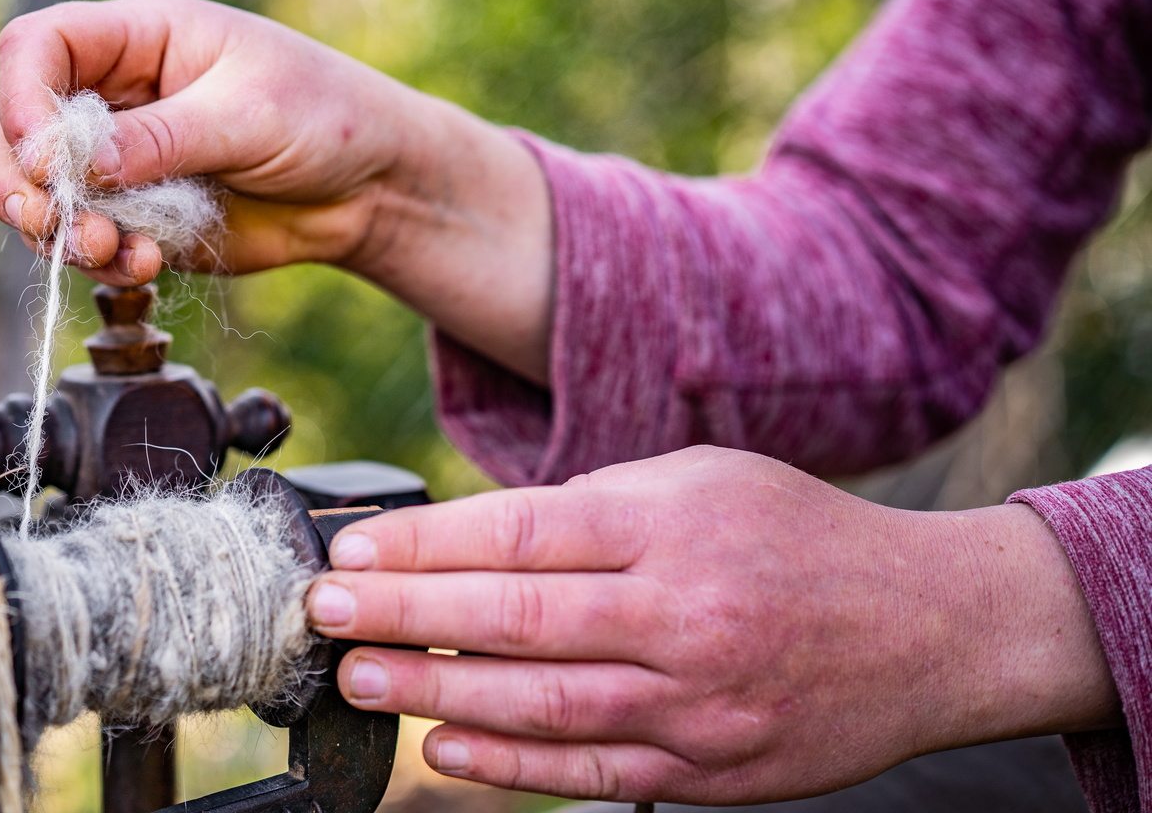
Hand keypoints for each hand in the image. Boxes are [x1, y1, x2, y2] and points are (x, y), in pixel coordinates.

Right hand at [0, 0, 555, 381]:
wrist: (370, 187)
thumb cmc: (326, 116)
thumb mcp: (248, 114)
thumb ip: (162, 137)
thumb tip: (77, 163)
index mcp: (137, 37)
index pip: (37, 46)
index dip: (23, 100)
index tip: (49, 160)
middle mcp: (114, 94)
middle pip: (11, 124)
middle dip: (18, 179)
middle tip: (52, 220)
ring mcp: (119, 158)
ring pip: (38, 191)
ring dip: (58, 230)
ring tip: (113, 252)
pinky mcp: (135, 213)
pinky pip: (85, 239)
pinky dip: (100, 260)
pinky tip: (144, 265)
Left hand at [305, 446, 1117, 803]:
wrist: (932, 628)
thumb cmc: (798, 534)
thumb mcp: (701, 480)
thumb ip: (592, 507)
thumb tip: (471, 540)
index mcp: (673, 524)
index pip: (519, 533)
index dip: (422, 545)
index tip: (351, 549)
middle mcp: (683, 614)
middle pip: (514, 619)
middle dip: (403, 618)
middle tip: (322, 615)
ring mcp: (699, 703)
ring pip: (542, 705)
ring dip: (435, 697)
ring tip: (358, 682)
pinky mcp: (713, 771)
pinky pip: (592, 774)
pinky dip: (511, 767)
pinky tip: (445, 751)